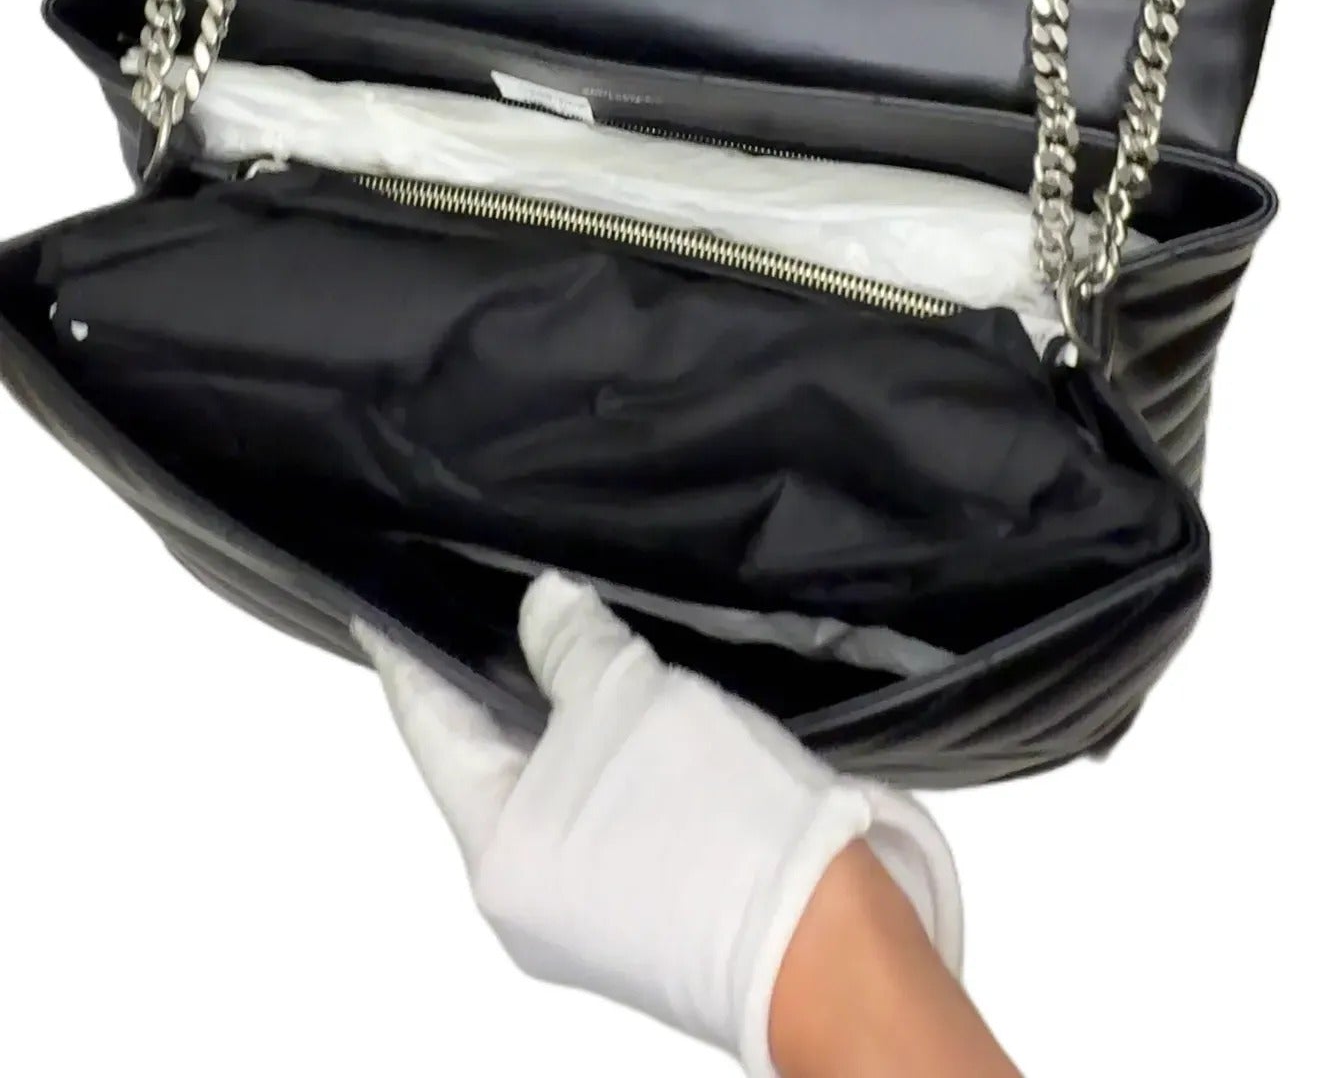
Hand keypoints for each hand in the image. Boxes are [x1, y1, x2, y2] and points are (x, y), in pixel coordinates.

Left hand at [355, 574, 963, 1076]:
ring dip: (567, 712)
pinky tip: (638, 698)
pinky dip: (614, 751)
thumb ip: (569, 640)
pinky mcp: (655, 907)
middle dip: (496, 675)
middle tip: (485, 594)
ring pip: (557, 782)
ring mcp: (593, 910)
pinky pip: (611, 808)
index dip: (409, 655)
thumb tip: (542, 605)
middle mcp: (528, 895)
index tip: (383, 605)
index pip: (431, 727)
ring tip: (571, 628)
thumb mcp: (627, 698)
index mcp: (495, 852)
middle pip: (490, 759)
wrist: (833, 943)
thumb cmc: (719, 829)